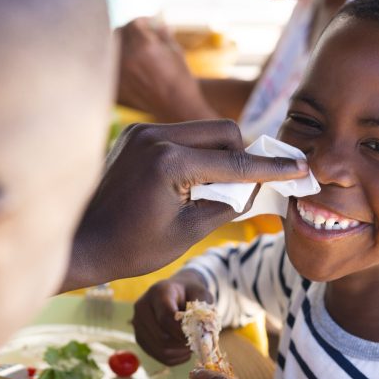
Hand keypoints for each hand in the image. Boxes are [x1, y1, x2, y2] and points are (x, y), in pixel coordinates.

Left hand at [61, 120, 307, 290]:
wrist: (79, 242)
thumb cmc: (130, 248)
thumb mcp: (187, 233)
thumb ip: (226, 205)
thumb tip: (254, 188)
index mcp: (169, 161)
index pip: (235, 161)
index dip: (271, 166)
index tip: (299, 167)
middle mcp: (154, 135)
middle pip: (222, 132)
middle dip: (243, 154)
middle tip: (252, 183)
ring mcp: (140, 131)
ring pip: (201, 130)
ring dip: (218, 154)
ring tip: (212, 189)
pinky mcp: (132, 135)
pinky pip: (178, 135)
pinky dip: (194, 152)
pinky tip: (188, 181)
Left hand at [116, 18, 216, 121]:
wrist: (176, 107)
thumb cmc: (180, 79)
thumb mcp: (175, 51)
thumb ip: (162, 34)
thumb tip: (156, 23)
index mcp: (143, 46)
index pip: (134, 24)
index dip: (143, 22)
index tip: (148, 25)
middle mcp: (127, 58)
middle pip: (118, 33)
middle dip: (128, 31)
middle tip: (137, 35)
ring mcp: (118, 74)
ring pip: (109, 50)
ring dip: (119, 46)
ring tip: (131, 50)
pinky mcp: (115, 87)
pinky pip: (107, 69)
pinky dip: (114, 65)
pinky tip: (125, 66)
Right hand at [132, 270, 212, 364]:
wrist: (176, 291)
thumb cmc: (190, 293)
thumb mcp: (201, 294)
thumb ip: (203, 311)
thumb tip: (203, 332)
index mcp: (158, 292)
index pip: (166, 317)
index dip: (182, 331)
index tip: (198, 337)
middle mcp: (142, 307)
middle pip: (162, 337)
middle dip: (182, 343)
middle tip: (196, 341)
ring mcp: (137, 323)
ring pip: (160, 350)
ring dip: (179, 352)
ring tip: (190, 344)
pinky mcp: (140, 338)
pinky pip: (158, 357)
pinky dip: (175, 358)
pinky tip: (182, 349)